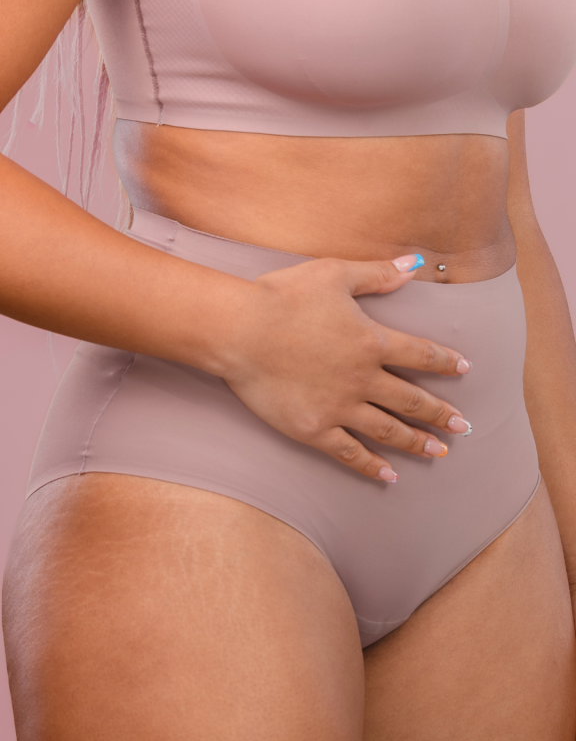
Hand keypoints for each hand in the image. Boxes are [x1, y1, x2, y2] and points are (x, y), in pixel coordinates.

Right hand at [224, 255, 471, 480]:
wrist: (239, 331)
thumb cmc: (283, 297)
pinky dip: (371, 465)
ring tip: (439, 451)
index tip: (465, 370)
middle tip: (464, 426)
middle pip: (412, 400)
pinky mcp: (313, 429)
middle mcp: (362, 379)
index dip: (445, 362)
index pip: (421, 355)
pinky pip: (350, 452)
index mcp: (371, 341)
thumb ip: (378, 273)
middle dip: (441, 413)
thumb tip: (415, 264)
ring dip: (416, 441)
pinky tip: (390, 476)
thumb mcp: (334, 274)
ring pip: (388, 430)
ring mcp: (339, 407)